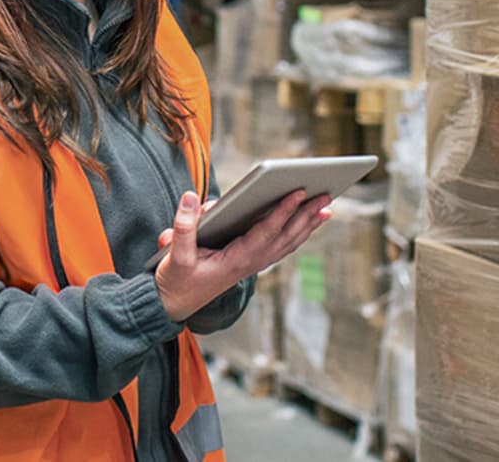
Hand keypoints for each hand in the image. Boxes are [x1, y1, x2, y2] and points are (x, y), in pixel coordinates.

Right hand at [154, 189, 331, 321]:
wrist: (172, 306)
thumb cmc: (175, 280)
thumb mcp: (174, 255)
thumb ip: (183, 227)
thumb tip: (190, 196)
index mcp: (235, 261)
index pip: (265, 233)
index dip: (283, 212)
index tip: (298, 192)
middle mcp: (249, 264)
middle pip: (285, 237)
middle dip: (306, 216)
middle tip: (326, 195)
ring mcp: (251, 265)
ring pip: (287, 243)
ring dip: (307, 225)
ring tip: (326, 207)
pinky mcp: (249, 263)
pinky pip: (279, 247)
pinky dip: (296, 233)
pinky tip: (307, 224)